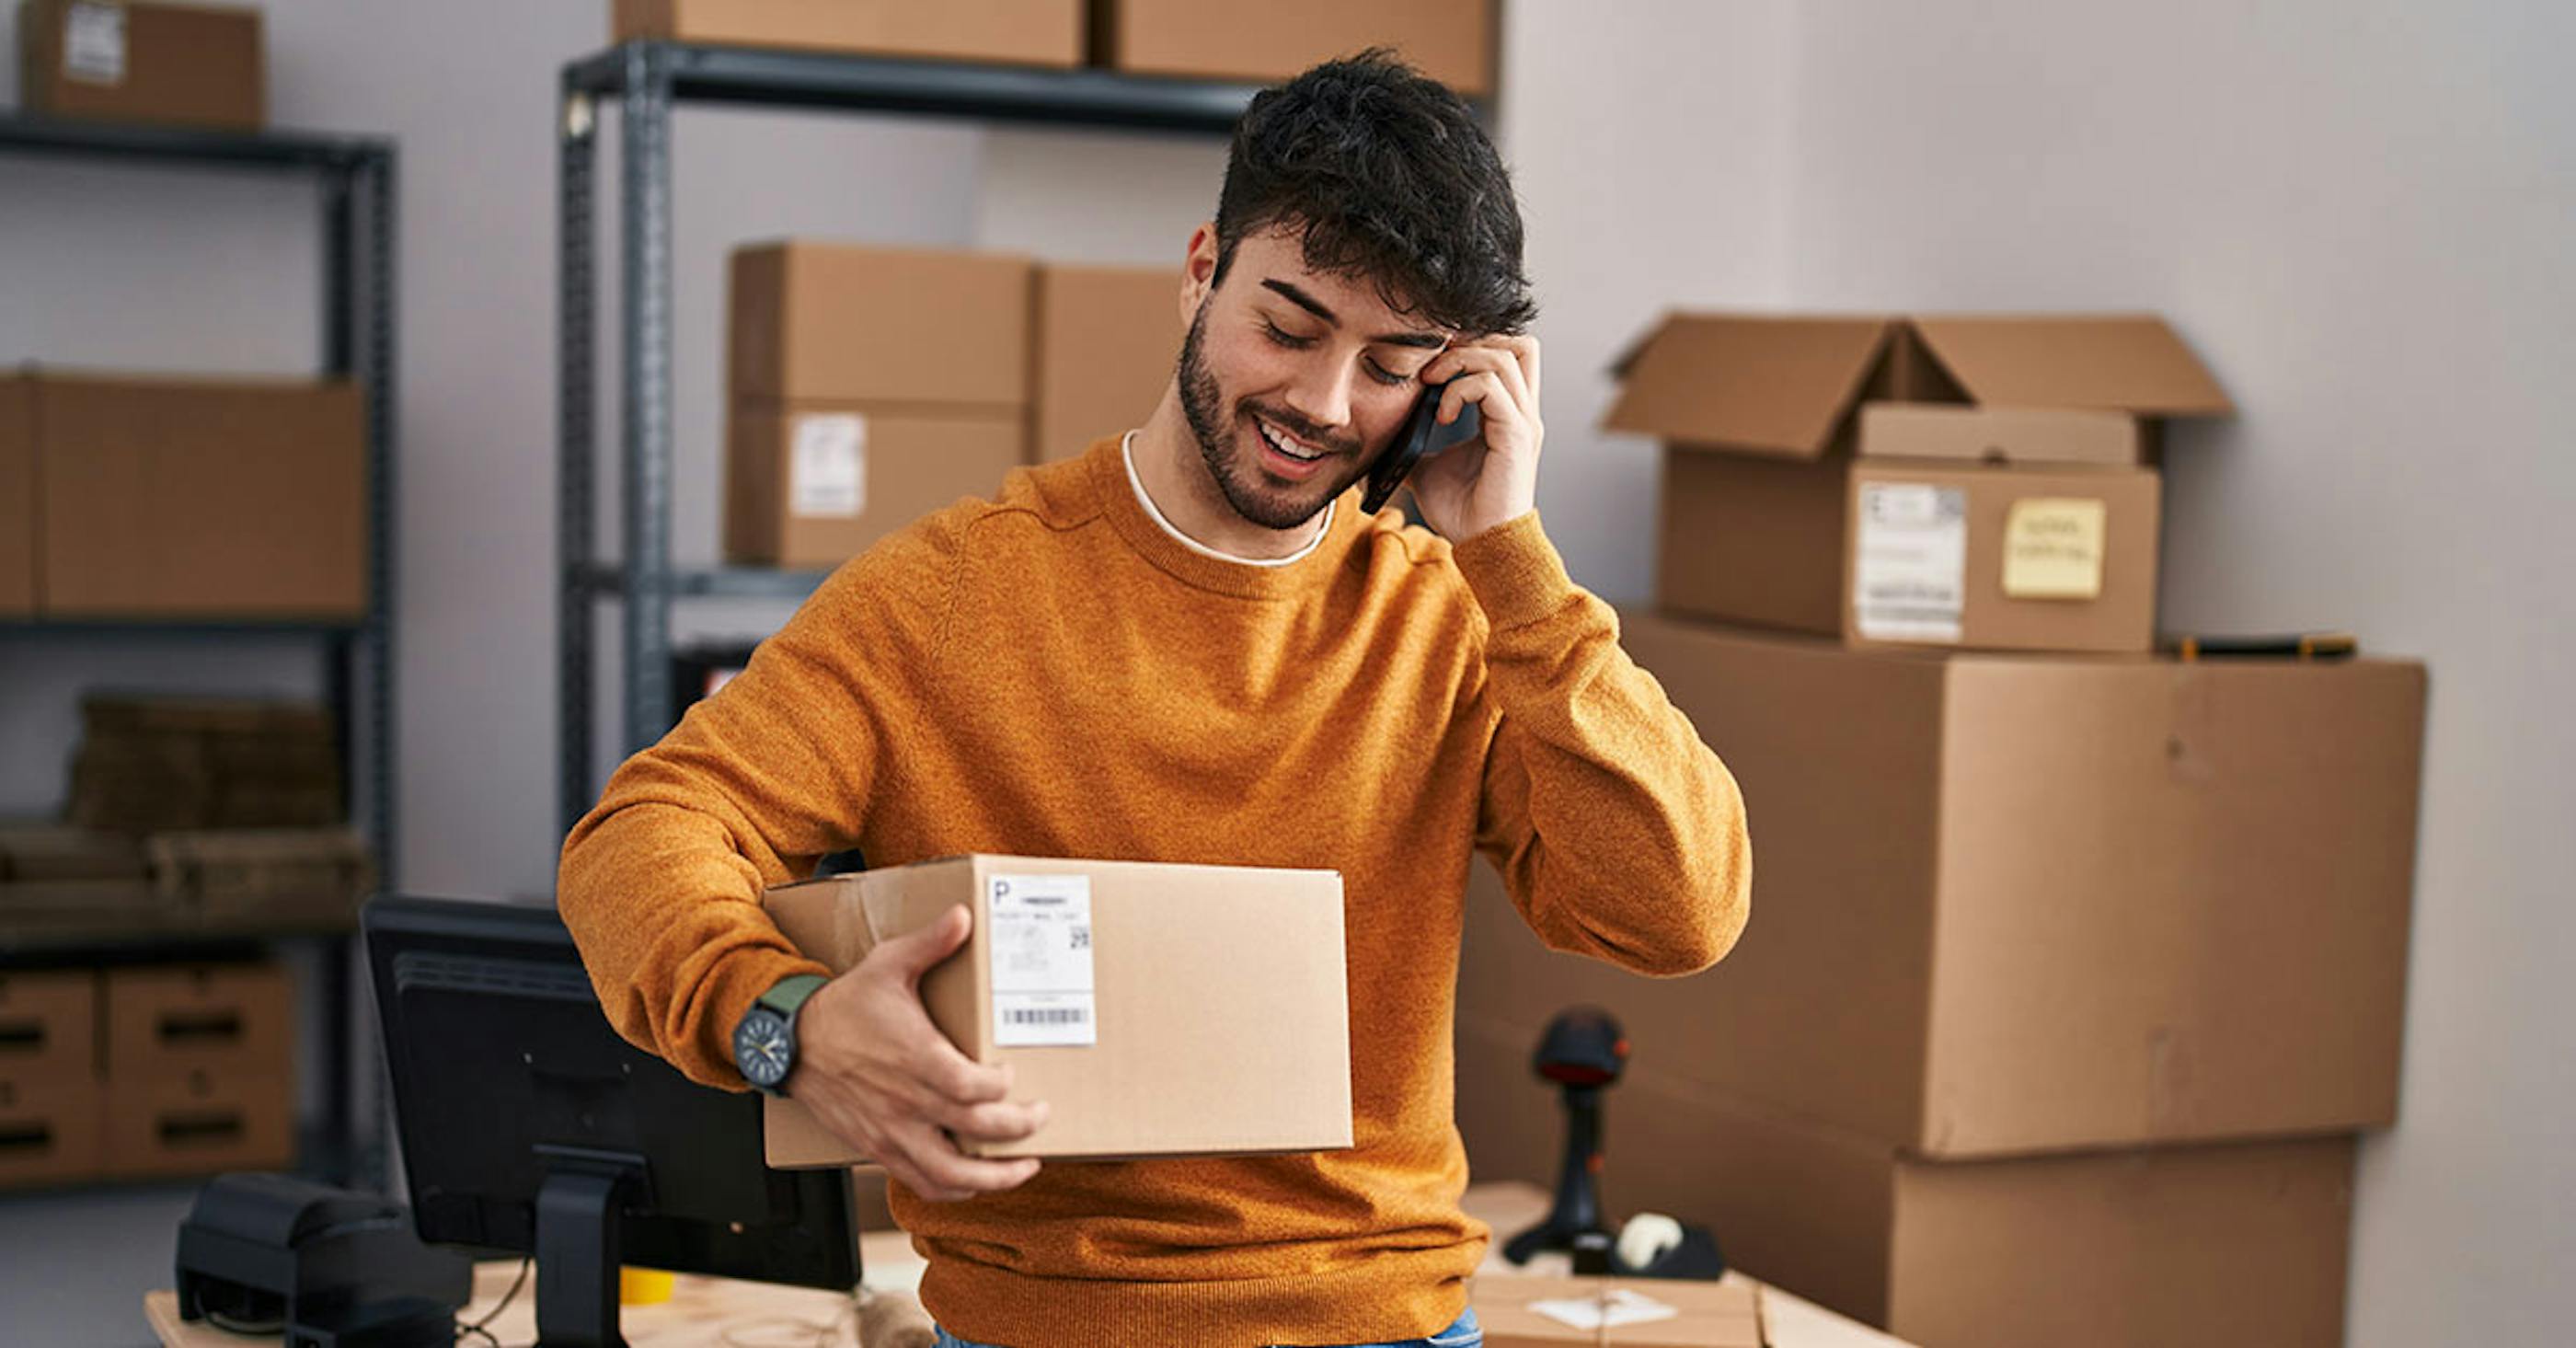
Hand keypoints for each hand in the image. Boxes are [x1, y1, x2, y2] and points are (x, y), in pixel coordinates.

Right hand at [788, 904, 1048, 1201]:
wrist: (792, 1043)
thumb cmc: (845, 1004)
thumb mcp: (887, 964)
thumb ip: (930, 944)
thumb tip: (965, 915)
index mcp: (914, 1058)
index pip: (972, 1087)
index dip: (1002, 1086)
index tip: (1012, 1071)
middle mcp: (905, 1103)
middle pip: (974, 1131)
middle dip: (1018, 1130)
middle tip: (1041, 1115)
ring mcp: (891, 1132)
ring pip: (950, 1173)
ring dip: (994, 1177)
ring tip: (1025, 1167)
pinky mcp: (879, 1148)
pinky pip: (921, 1182)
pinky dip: (954, 1189)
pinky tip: (976, 1181)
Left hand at [1405, 334, 1542, 540]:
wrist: (1483, 545)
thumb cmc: (1463, 512)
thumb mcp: (1426, 468)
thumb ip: (1412, 445)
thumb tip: (1375, 440)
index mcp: (1508, 414)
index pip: (1508, 354)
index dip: (1473, 345)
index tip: (1433, 360)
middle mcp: (1522, 412)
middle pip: (1518, 343)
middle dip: (1471, 342)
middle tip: (1433, 366)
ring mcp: (1523, 421)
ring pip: (1503, 356)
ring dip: (1459, 362)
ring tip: (1431, 386)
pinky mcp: (1517, 435)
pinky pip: (1490, 387)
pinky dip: (1459, 390)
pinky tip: (1440, 415)